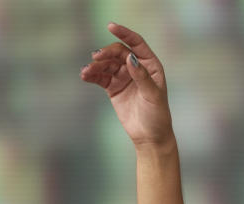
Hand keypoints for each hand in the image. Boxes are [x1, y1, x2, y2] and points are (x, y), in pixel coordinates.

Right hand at [80, 23, 173, 146]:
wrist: (149, 137)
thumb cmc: (157, 116)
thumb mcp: (153, 96)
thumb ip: (142, 77)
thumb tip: (130, 57)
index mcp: (151, 66)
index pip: (137, 44)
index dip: (124, 34)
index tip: (110, 26)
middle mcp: (137, 68)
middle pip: (118, 52)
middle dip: (106, 53)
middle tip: (96, 58)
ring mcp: (124, 77)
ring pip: (107, 64)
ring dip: (96, 65)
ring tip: (87, 71)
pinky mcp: (114, 88)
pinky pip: (101, 77)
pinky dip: (92, 75)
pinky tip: (85, 76)